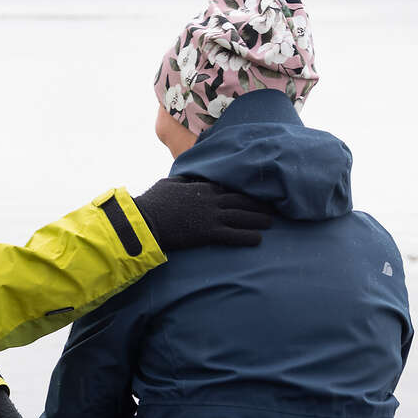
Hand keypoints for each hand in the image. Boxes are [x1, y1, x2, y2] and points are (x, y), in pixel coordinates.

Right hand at [132, 177, 272, 250]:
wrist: (145, 219)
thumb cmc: (153, 202)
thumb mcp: (168, 184)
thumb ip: (182, 180)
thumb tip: (187, 178)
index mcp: (202, 187)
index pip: (229, 187)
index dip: (244, 191)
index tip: (255, 192)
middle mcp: (211, 200)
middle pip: (241, 201)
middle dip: (258, 204)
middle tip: (272, 207)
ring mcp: (211, 216)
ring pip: (242, 216)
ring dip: (258, 219)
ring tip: (271, 222)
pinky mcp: (208, 232)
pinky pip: (234, 235)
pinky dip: (248, 237)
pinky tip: (259, 240)